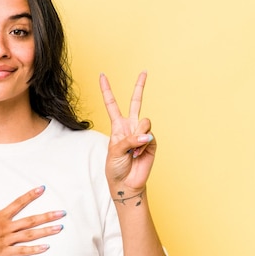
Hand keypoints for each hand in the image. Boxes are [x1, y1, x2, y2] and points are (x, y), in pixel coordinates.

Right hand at [0, 175, 65, 255]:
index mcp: (0, 216)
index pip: (18, 203)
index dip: (31, 195)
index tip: (42, 189)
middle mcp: (6, 228)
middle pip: (31, 220)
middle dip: (47, 216)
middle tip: (62, 213)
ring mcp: (6, 241)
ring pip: (30, 235)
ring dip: (45, 231)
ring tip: (59, 228)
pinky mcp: (4, 253)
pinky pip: (22, 251)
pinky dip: (34, 249)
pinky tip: (46, 247)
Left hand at [99, 71, 155, 190]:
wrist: (126, 183)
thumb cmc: (115, 167)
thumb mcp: (115, 150)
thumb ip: (129, 139)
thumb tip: (146, 135)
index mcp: (117, 126)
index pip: (112, 104)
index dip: (107, 90)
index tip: (102, 75)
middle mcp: (130, 126)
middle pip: (136, 102)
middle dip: (140, 86)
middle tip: (144, 71)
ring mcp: (142, 133)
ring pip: (144, 121)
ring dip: (137, 136)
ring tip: (133, 150)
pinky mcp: (152, 142)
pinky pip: (149, 136)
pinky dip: (143, 145)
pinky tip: (139, 154)